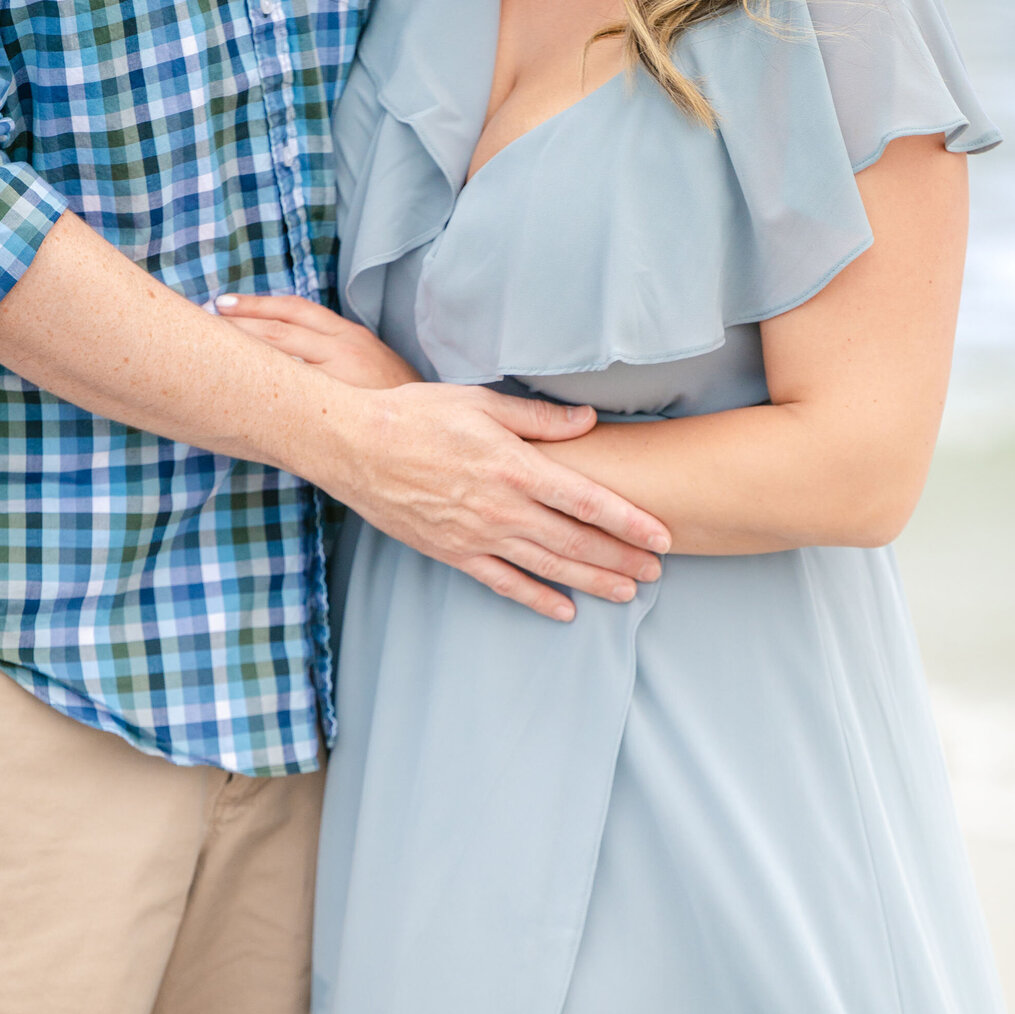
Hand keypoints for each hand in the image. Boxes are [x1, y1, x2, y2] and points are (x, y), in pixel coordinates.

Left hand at [215, 293, 419, 389]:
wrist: (428, 432)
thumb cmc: (392, 402)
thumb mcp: (369, 363)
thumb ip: (332, 351)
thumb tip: (282, 347)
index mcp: (351, 335)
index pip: (293, 309)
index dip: (255, 305)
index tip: (222, 305)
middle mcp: (344, 350)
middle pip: (278, 329)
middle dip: (237, 324)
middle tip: (199, 324)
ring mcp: (339, 380)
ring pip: (278, 357)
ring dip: (240, 349)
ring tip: (207, 349)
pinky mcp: (336, 407)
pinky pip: (289, 393)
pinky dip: (260, 386)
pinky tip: (235, 389)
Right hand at [221, 295, 670, 620]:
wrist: (352, 445)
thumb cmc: (416, 415)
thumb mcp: (480, 402)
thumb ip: (538, 419)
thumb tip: (587, 422)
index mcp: (515, 466)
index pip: (587, 500)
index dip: (629, 521)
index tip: (662, 536)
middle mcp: (502, 508)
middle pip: (576, 541)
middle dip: (621, 559)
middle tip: (658, 573)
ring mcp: (477, 535)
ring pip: (547, 567)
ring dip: (591, 582)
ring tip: (628, 593)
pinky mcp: (453, 553)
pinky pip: (503, 583)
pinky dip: (536, 599)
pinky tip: (565, 611)